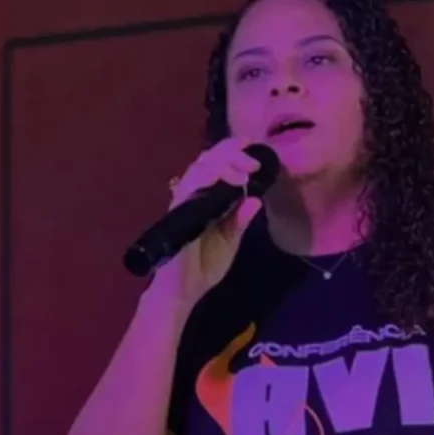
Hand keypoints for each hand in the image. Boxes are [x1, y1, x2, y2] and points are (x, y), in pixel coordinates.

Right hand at [147, 137, 263, 306]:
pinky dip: (204, 180)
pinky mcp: (177, 213)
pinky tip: (220, 180)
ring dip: (222, 165)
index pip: (216, 164)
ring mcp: (183, 202)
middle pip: (207, 160)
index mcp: (207, 198)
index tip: (250, 143)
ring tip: (243, 174)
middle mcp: (194, 195)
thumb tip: (257, 200)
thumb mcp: (230, 241)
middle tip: (252, 161)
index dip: (231, 149)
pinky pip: (187, 189)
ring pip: (198, 169)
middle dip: (231, 154)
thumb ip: (240, 221)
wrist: (184, 291)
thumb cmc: (204, 266)